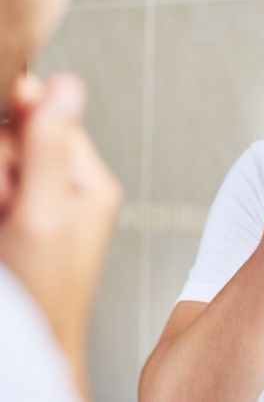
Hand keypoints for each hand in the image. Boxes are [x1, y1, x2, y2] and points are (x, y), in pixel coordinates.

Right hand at [0, 74, 121, 395]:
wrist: (35, 340)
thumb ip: (51, 149)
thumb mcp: (43, 212)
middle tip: (4, 202)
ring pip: (11, 162)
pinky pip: (8, 186)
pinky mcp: (31, 216)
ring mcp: (52, 202)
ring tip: (4, 218)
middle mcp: (76, 186)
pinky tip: (3, 222)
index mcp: (93, 180)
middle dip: (3, 165)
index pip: (53, 121)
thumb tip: (67, 85)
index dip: (17, 132)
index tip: (6, 166)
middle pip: (25, 140)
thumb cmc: (43, 288)